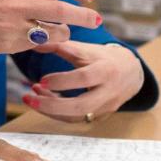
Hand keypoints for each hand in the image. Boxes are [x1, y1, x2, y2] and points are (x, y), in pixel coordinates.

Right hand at [0, 0, 100, 64]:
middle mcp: (16, 3)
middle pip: (62, 9)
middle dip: (85, 15)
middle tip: (97, 19)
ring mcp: (13, 26)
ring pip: (54, 32)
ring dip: (64, 34)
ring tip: (63, 34)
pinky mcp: (8, 45)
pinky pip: (36, 46)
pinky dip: (44, 45)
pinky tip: (41, 44)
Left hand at [22, 40, 143, 121]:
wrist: (130, 73)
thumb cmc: (103, 58)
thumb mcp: (86, 48)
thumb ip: (60, 45)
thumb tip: (34, 41)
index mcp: (106, 70)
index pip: (85, 78)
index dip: (62, 81)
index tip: (41, 80)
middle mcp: (108, 91)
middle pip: (81, 106)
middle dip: (52, 105)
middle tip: (29, 97)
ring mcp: (105, 107)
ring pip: (75, 116)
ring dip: (49, 109)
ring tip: (30, 96)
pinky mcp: (99, 116)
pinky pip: (75, 119)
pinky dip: (55, 113)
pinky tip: (42, 101)